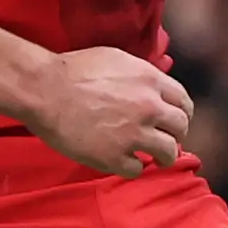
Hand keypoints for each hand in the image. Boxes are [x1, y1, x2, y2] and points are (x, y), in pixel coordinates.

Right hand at [20, 46, 191, 177]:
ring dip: (163, 156)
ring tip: (155, 158)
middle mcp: (149, 108)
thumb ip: (140, 74)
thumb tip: (151, 87)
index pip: (183, 102)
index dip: (181, 113)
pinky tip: (123, 161)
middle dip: (175, 135)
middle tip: (165, 139)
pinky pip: (137, 169)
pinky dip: (132, 167)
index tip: (173, 120)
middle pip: (180, 128)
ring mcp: (133, 134)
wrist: (44, 90)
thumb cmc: (73, 70)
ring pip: (168, 152)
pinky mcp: (114, 157)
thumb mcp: (116, 58)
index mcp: (151, 81)